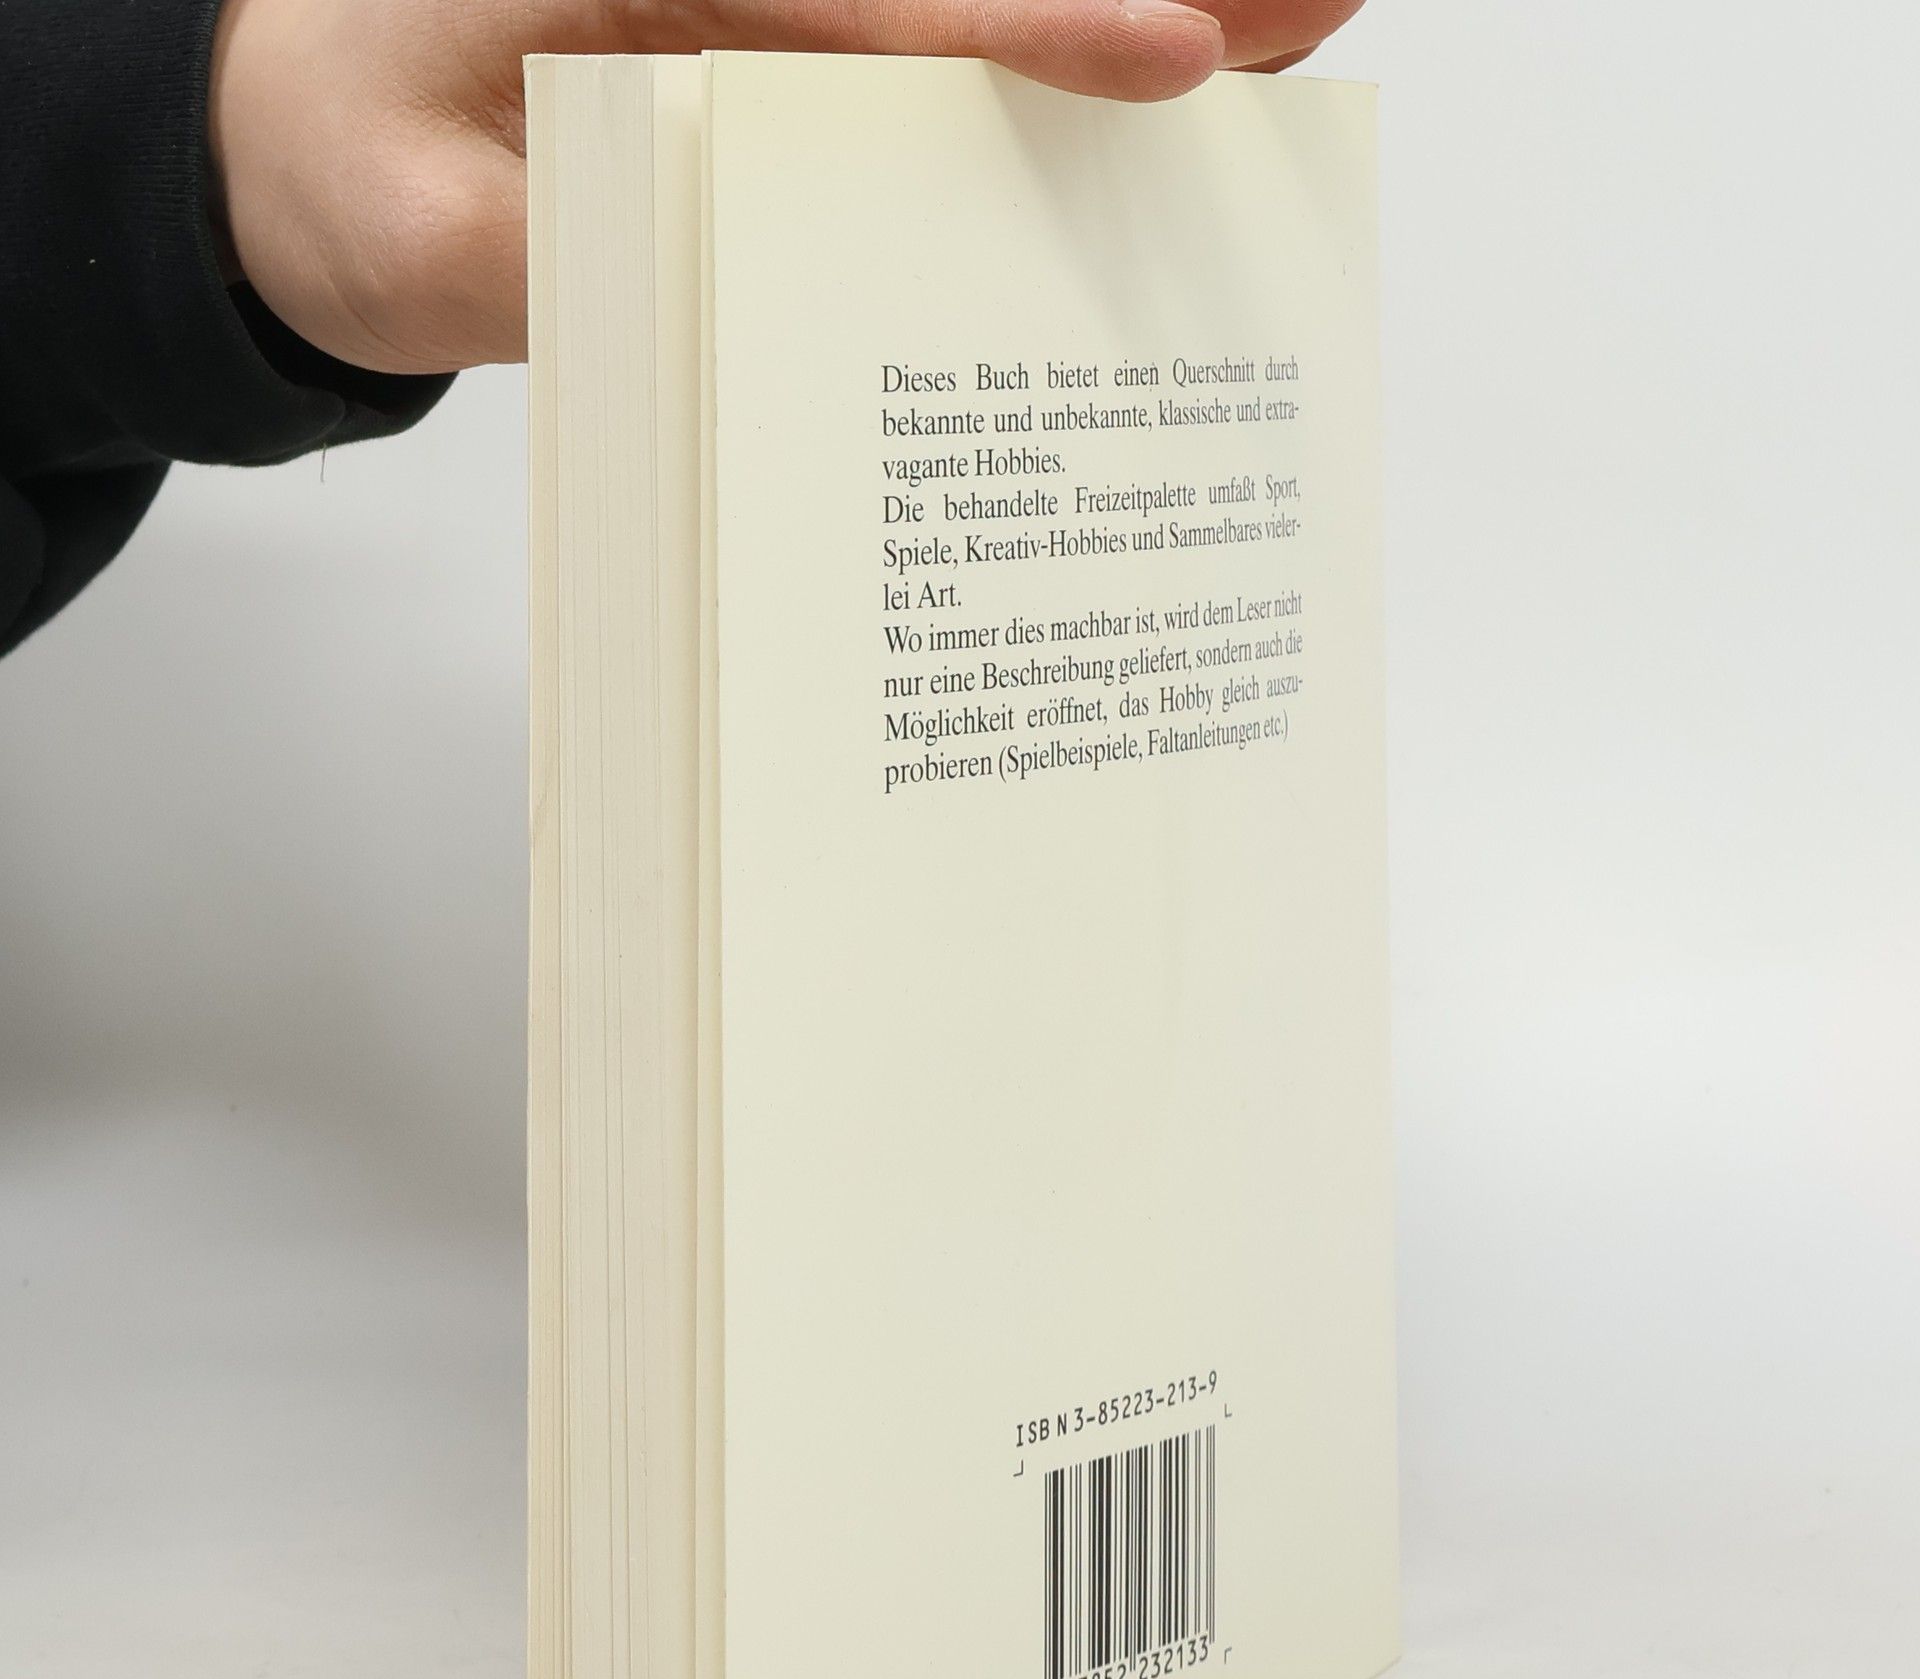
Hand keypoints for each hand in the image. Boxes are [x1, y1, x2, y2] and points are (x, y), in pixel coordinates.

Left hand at [209, 0, 1366, 375]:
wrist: (315, 149)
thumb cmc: (364, 157)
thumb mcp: (439, 237)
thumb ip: (571, 266)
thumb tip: (738, 299)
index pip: (883, 13)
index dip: (1040, 35)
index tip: (1177, 57)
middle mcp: (746, 5)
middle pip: (967, 7)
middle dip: (1161, 5)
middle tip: (1310, 15)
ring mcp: (785, 46)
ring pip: (971, 37)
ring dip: (1120, 56)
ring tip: (1290, 45)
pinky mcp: (796, 93)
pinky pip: (932, 86)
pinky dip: (1045, 93)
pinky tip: (1162, 116)